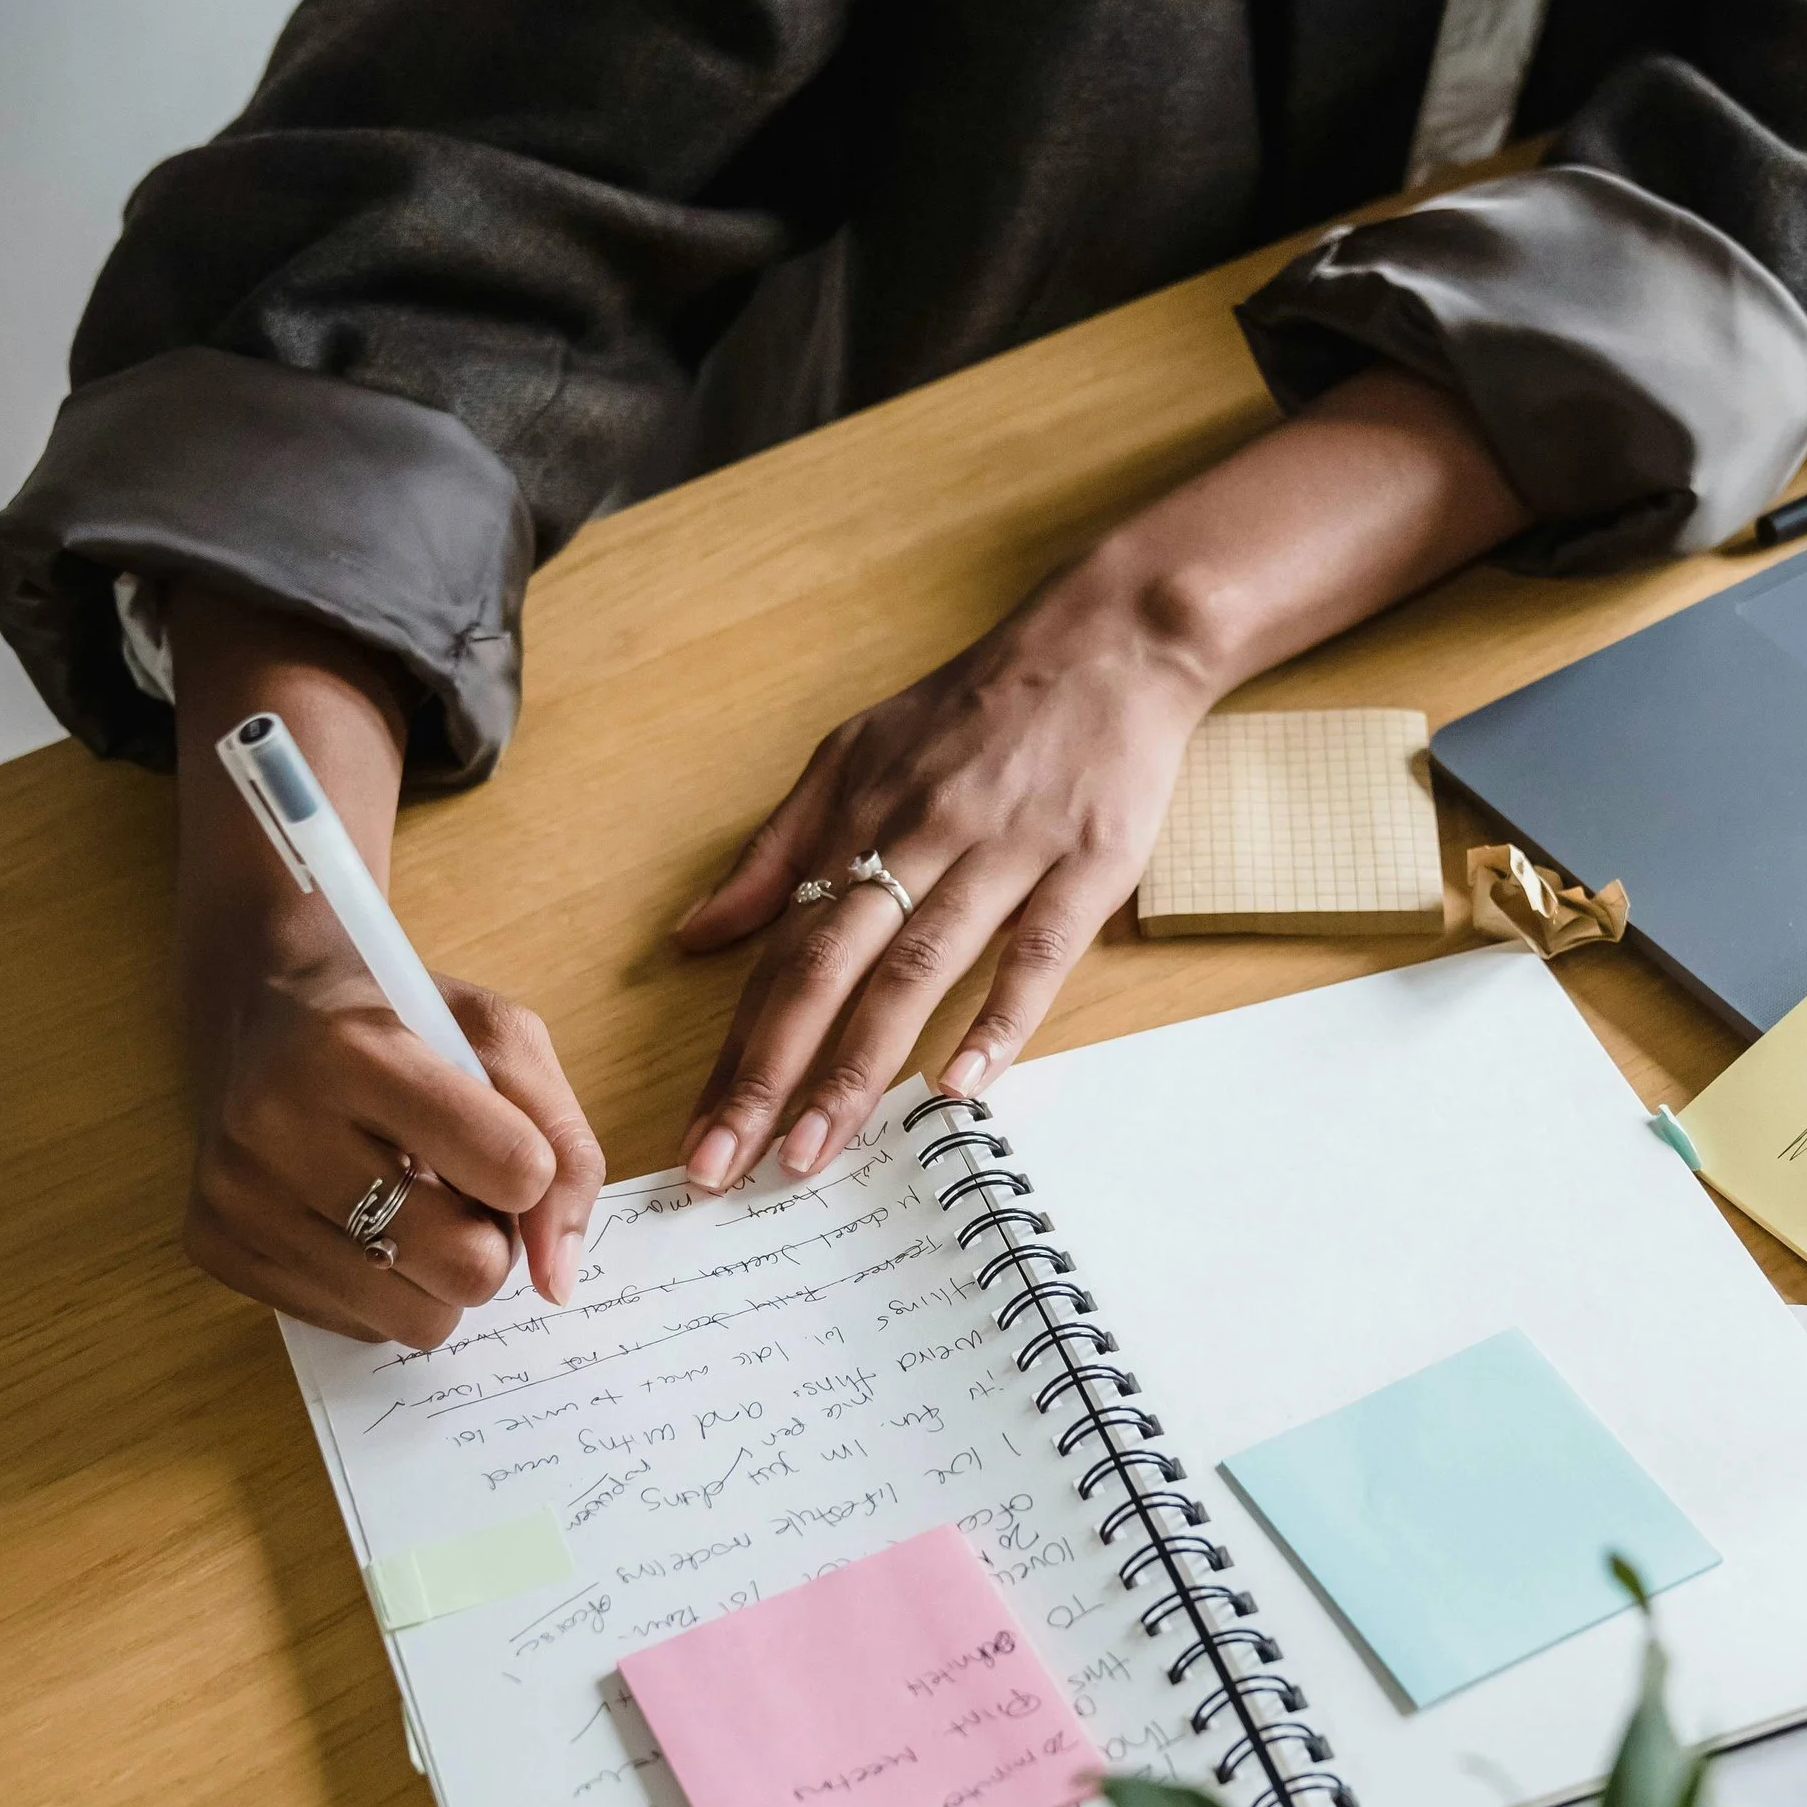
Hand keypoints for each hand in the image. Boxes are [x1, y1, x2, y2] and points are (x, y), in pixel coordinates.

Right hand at [181, 926, 604, 1347]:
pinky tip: (354, 1219)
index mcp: (354, 1051)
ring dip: (439, 1275)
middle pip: (465, 1264)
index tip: (505, 1145)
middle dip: (489, 1239)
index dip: (533, 1171)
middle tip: (459, 1189)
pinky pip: (357, 1328)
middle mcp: (277, 1124)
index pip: (512, 1168)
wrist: (263, 1003)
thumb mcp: (498, 1039)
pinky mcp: (215, 1246)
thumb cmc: (398, 1019)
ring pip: (415, 1318)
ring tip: (412, 1206)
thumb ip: (561, 1144)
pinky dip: (381, 1287)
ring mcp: (237, 1194)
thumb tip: (556, 1280)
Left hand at [672, 577, 1214, 1188]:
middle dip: (770, 1071)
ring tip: (814, 1149)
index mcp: (857, 817)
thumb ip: (776, 848)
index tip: (698, 1133)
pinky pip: (1037, 951)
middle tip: (727, 1165)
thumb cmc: (975, 708)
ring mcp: (1004, 851)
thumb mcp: (852, 754)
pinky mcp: (1086, 863)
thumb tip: (696, 935)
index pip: (781, 951)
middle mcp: (918, 836)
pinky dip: (998, 1016)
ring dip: (860, 1064)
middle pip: (828, 968)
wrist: (1110, 642)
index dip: (736, 1046)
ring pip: (917, 969)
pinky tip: (962, 1085)